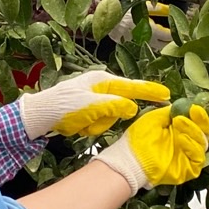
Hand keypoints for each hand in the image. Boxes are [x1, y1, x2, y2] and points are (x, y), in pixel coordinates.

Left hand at [17, 70, 169, 138]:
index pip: (133, 86)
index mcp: (103, 81)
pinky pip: (99, 124)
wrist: (41, 114)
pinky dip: (89, 128)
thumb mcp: (91, 105)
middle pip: (120, 107)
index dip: (150, 92)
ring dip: (96, 125)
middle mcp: (101, 89)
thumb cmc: (64, 105)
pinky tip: (77, 125)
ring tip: (80, 121)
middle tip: (91, 119)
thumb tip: (133, 108)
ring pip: (110, 119)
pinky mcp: (89, 113)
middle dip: (107, 117)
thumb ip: (114, 106)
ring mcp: (95, 101)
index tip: (167, 95)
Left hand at [95, 104, 208, 194]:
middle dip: (202, 121)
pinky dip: (192, 147)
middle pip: (205, 132)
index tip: (196, 107)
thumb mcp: (155, 119)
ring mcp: (188, 156)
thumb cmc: (139, 139)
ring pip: (203, 144)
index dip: (201, 115)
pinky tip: (182, 139)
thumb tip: (186, 105)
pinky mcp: (188, 169)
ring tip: (179, 122)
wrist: (129, 159)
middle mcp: (187, 143)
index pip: (198, 123)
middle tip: (195, 111)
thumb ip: (171, 112)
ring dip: (194, 130)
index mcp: (180, 131)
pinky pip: (198, 158)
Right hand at [107, 2, 173, 51]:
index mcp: (151, 30)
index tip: (183, 31)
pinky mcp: (133, 47)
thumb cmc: (125, 11)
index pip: (169, 36)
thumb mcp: (143, 7)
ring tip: (169, 42)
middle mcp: (147, 40)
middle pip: (165, 46)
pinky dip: (151, 46)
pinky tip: (154, 42)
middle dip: (172, 43)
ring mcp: (140, 45)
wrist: (107, 20)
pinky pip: (146, 48)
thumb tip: (170, 9)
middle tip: (179, 39)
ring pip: (155, 49)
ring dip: (162, 46)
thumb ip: (158, 9)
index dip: (177, 34)